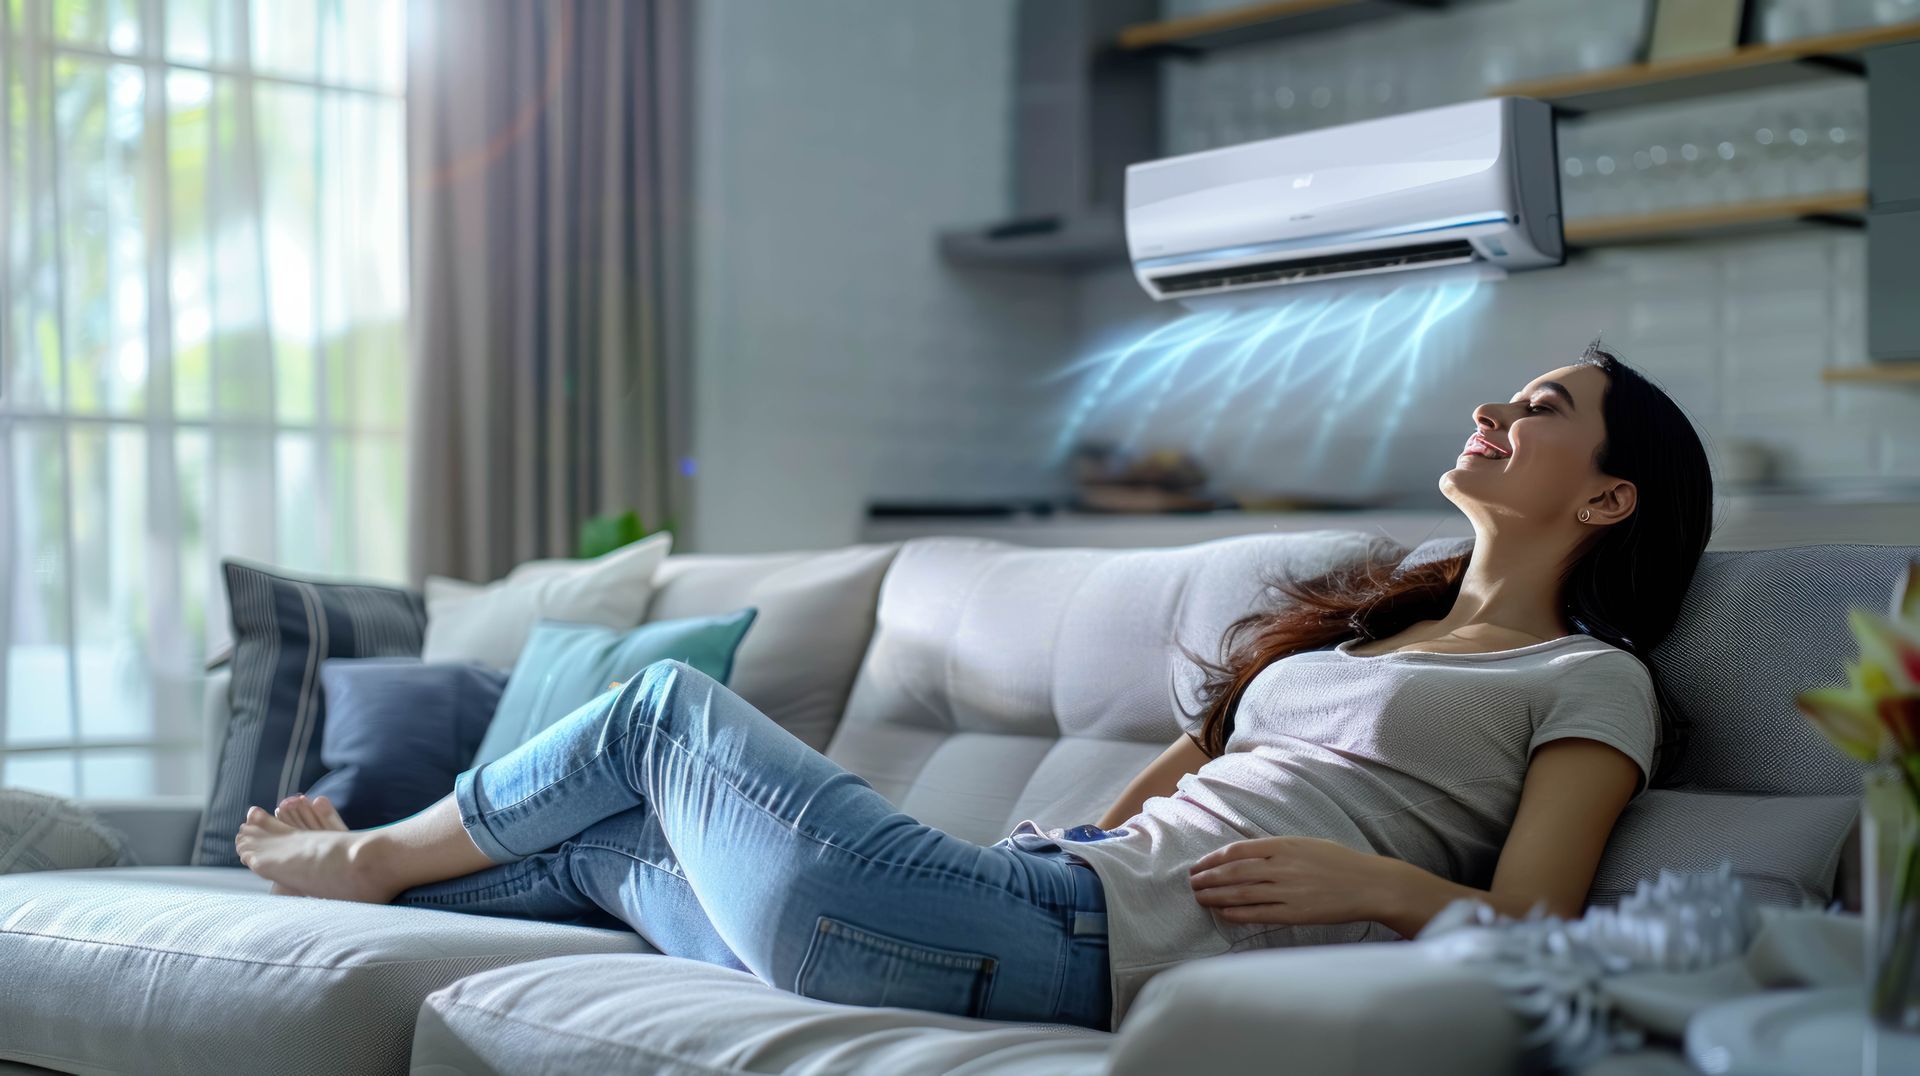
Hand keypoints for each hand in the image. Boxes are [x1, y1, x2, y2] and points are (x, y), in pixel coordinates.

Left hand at [1188, 835, 1403, 926]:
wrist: (1369, 884)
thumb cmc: (1339, 862)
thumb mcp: (1306, 844)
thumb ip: (1277, 848)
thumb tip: (1246, 855)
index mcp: (1284, 845)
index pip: (1237, 851)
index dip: (1213, 859)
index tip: (1199, 865)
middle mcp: (1282, 866)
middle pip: (1233, 872)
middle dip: (1207, 878)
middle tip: (1191, 883)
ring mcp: (1288, 891)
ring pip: (1241, 893)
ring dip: (1216, 896)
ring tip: (1200, 898)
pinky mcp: (1296, 913)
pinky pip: (1259, 914)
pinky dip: (1237, 914)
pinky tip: (1223, 914)